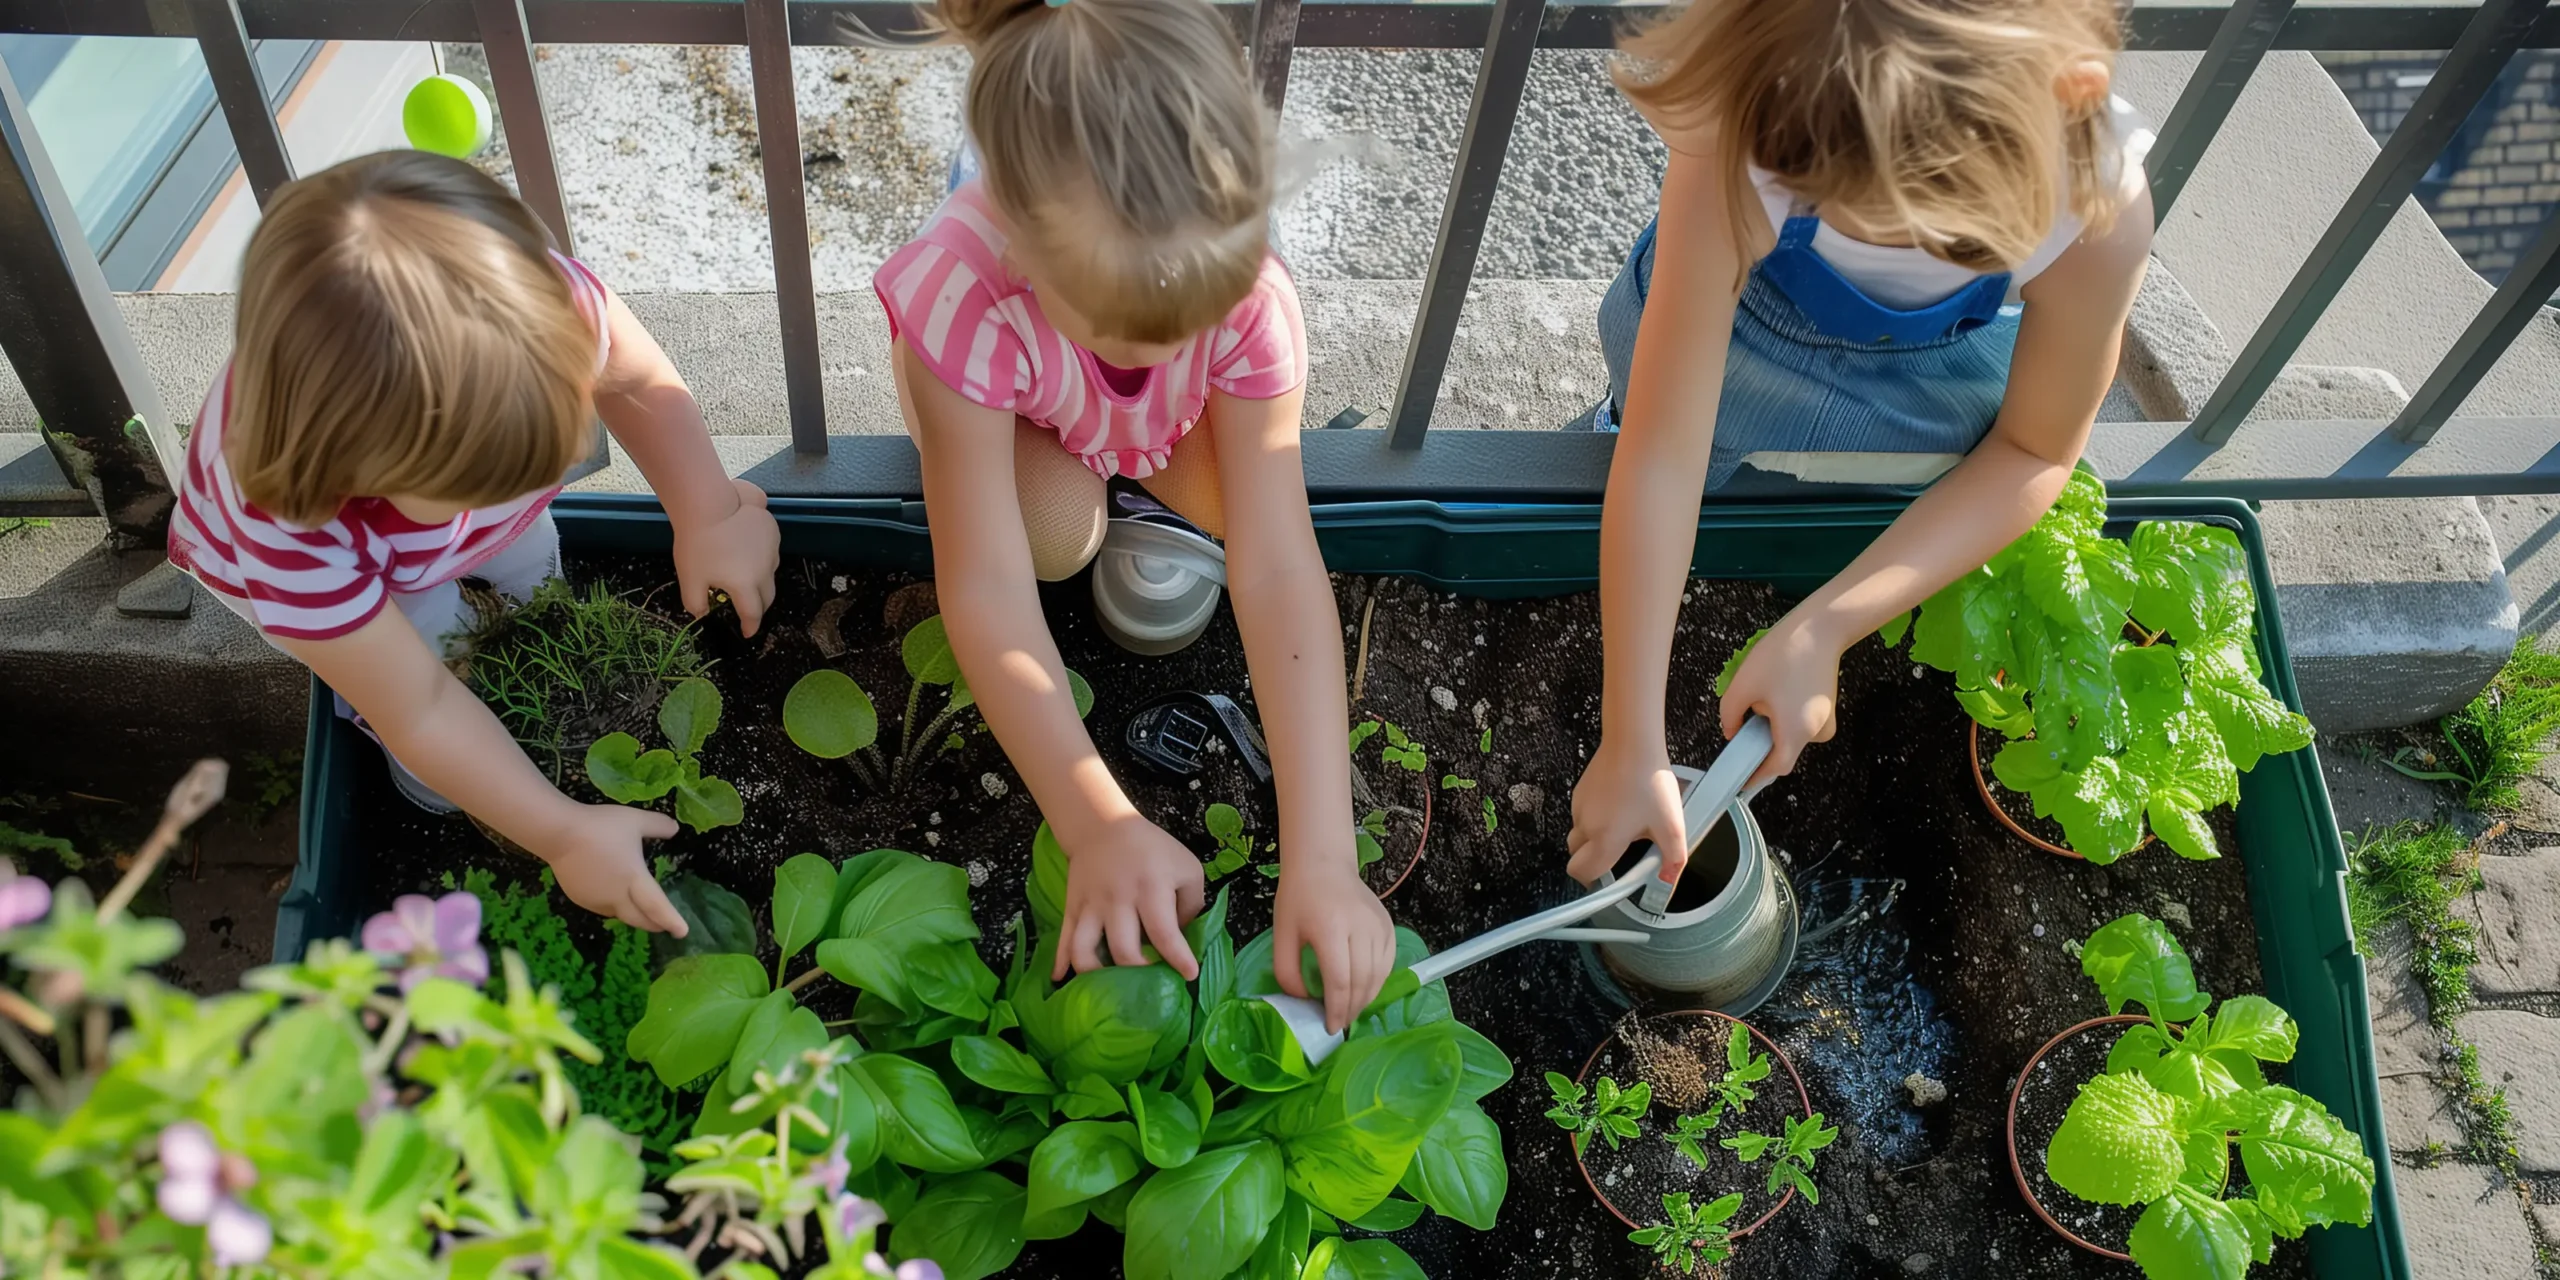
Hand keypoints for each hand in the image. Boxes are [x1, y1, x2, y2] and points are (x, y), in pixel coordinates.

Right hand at [537, 805, 688, 933]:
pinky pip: (603, 909)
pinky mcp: (580, 899)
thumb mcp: (635, 820)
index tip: (682, 932)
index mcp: (634, 879)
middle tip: (666, 925)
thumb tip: (675, 830)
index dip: (671, 920)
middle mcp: (616, 896)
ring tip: (642, 911)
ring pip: (620, 916)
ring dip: (634, 916)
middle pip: (639, 919)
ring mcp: (596, 901)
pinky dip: (615, 908)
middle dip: (655, 924)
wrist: (559, 834)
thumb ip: (658, 826)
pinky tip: (615, 898)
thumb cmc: (601, 826)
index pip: (657, 907)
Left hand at [673, 479, 780, 636]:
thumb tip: (701, 615)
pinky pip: (771, 554)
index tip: (747, 633)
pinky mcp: (773, 534)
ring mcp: (772, 551)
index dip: (750, 626)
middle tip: (747, 610)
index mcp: (745, 585)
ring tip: (745, 578)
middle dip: (759, 608)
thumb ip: (695, 603)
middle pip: (768, 597)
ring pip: (771, 574)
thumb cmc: (697, 543)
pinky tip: (747, 553)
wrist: (708, 505)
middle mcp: (764, 571)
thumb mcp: (689, 579)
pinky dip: (763, 560)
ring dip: (761, 583)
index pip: (753, 613)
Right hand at [1053, 815, 1203, 983]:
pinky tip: (1062, 981)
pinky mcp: (1072, 908)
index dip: (1177, 958)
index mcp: (1150, 888)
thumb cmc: (1153, 851)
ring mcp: (1091, 906)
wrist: (1104, 826)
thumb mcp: (1186, 868)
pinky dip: (1061, 962)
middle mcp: (1118, 900)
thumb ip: (1192, 905)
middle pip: (1123, 949)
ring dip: (1097, 975)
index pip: (1163, 932)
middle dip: (1138, 974)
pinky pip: (1064, 939)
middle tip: (1151, 982)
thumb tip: (1183, 940)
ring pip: (1085, 949)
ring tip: (1111, 988)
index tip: (1188, 975)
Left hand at [1272, 859, 1394, 1034]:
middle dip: (1351, 1010)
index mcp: (1330, 928)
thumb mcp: (1281, 935)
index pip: (1340, 981)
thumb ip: (1287, 973)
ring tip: (1350, 1010)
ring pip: (1378, 976)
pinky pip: (1388, 964)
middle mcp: (1360, 927)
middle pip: (1362, 982)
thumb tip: (1305, 1001)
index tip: (1330, 1027)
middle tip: (1339, 1024)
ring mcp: (1378, 925)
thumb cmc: (1299, 898)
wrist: (1323, 864)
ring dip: (1365, 1000)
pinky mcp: (1388, 925)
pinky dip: (1377, 982)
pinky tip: (1363, 990)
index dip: (1336, 1010)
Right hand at [1568, 734, 1688, 887]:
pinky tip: (1619, 803)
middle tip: (1620, 851)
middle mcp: (1585, 826)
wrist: (1632, 742)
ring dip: (1595, 837)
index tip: (1610, 880)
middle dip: (1593, 860)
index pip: (1582, 873)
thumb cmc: (1651, 782)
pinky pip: (1582, 814)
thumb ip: (1673, 859)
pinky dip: (1595, 817)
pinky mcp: (1579, 791)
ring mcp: (1579, 807)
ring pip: (1580, 834)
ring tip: (1625, 821)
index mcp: (1604, 840)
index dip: (1593, 883)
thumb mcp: (1671, 824)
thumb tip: (1668, 882)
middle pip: (1576, 856)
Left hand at [1719, 611, 1841, 787]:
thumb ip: (1730, 716)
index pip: (1774, 768)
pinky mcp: (1827, 710)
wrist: (1821, 628)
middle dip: (1760, 741)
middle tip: (1744, 720)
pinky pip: (1800, 724)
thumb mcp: (1743, 685)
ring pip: (1790, 736)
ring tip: (1763, 696)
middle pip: (1782, 752)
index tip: (1737, 781)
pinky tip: (1778, 691)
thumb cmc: (1784, 654)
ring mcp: (1825, 721)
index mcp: (1797, 732)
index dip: (1754, 776)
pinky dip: (1784, 716)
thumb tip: (1731, 733)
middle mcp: (1816, 733)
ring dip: (1772, 725)